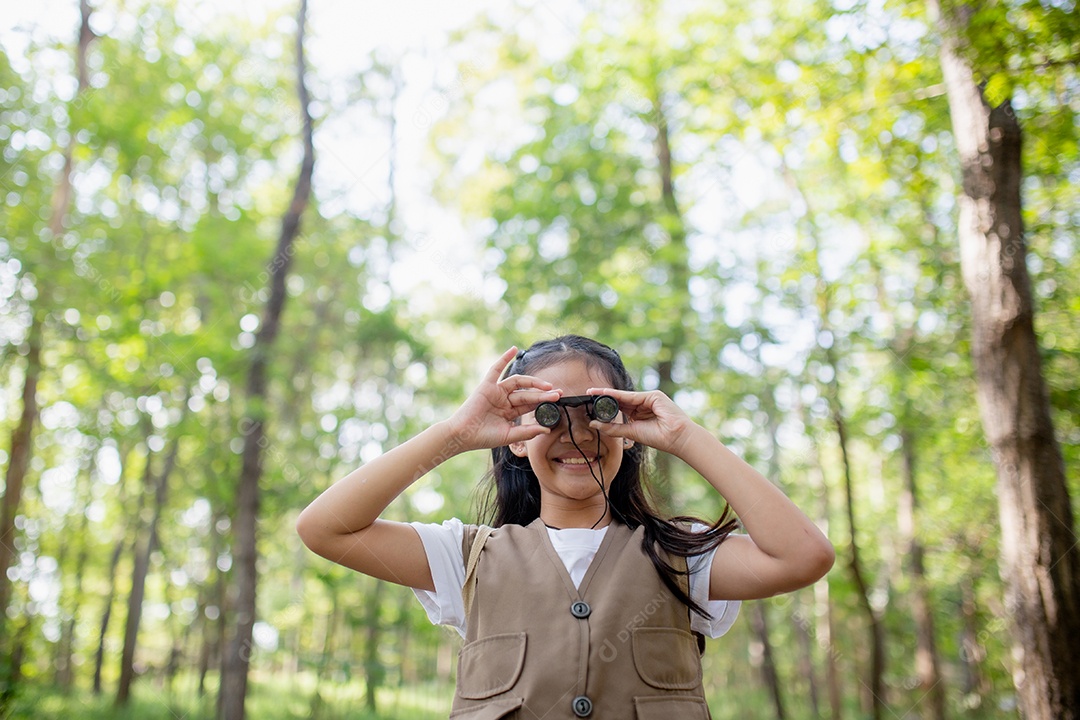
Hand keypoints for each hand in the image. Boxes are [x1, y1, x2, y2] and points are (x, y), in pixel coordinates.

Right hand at [446, 347, 560, 451]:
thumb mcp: (509, 435)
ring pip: (517, 383)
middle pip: (527, 394)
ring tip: (546, 385)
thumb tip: (546, 429)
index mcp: (510, 412)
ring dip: (532, 382)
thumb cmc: (483, 437)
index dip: (544, 402)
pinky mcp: (487, 385)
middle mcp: (504, 400)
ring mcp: (496, 391)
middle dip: (542, 394)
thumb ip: (527, 432)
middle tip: (558, 393)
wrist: (462, 435)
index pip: (530, 405)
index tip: (558, 401)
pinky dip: (504, 358)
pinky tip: (514, 349)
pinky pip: (496, 369)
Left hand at [585, 387, 694, 456]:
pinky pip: (632, 396)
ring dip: (608, 394)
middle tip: (588, 392)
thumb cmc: (658, 437)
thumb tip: (594, 424)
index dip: (605, 405)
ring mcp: (649, 399)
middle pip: (620, 399)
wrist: (676, 438)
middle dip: (604, 396)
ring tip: (593, 392)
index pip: (619, 407)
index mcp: (638, 414)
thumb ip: (613, 428)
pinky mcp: (654, 396)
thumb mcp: (631, 432)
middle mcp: (643, 404)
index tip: (590, 403)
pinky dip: (619, 395)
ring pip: (624, 396)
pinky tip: (607, 394)